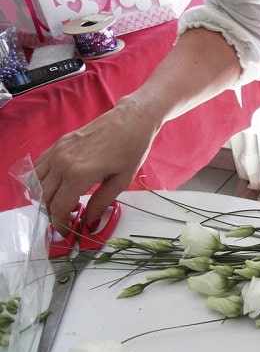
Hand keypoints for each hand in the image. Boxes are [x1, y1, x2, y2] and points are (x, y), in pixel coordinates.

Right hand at [35, 99, 158, 235]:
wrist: (130, 121)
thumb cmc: (131, 149)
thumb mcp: (121, 181)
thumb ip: (101, 203)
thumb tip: (89, 223)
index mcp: (79, 173)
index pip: (59, 207)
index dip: (60, 223)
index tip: (67, 230)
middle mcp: (63, 162)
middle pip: (44, 197)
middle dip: (52, 212)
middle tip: (66, 219)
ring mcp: (58, 151)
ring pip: (37, 182)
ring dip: (45, 197)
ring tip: (63, 204)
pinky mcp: (58, 144)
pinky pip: (39, 166)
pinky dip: (42, 180)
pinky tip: (57, 186)